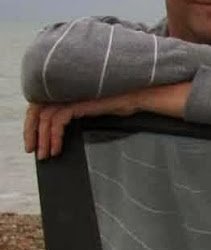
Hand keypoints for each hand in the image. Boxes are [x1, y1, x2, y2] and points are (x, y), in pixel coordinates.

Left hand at [24, 85, 191, 159]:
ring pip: (44, 117)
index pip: (43, 107)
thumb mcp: (101, 114)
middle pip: (37, 111)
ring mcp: (71, 96)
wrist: (140, 96)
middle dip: (33, 133)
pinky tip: (56, 148)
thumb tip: (74, 135)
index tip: (38, 144)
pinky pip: (56, 119)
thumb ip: (84, 118)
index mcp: (70, 95)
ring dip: (42, 138)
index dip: (35, 125)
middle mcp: (67, 94)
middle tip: (34, 152)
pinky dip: (53, 135)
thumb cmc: (126, 104)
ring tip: (45, 155)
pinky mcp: (78, 102)